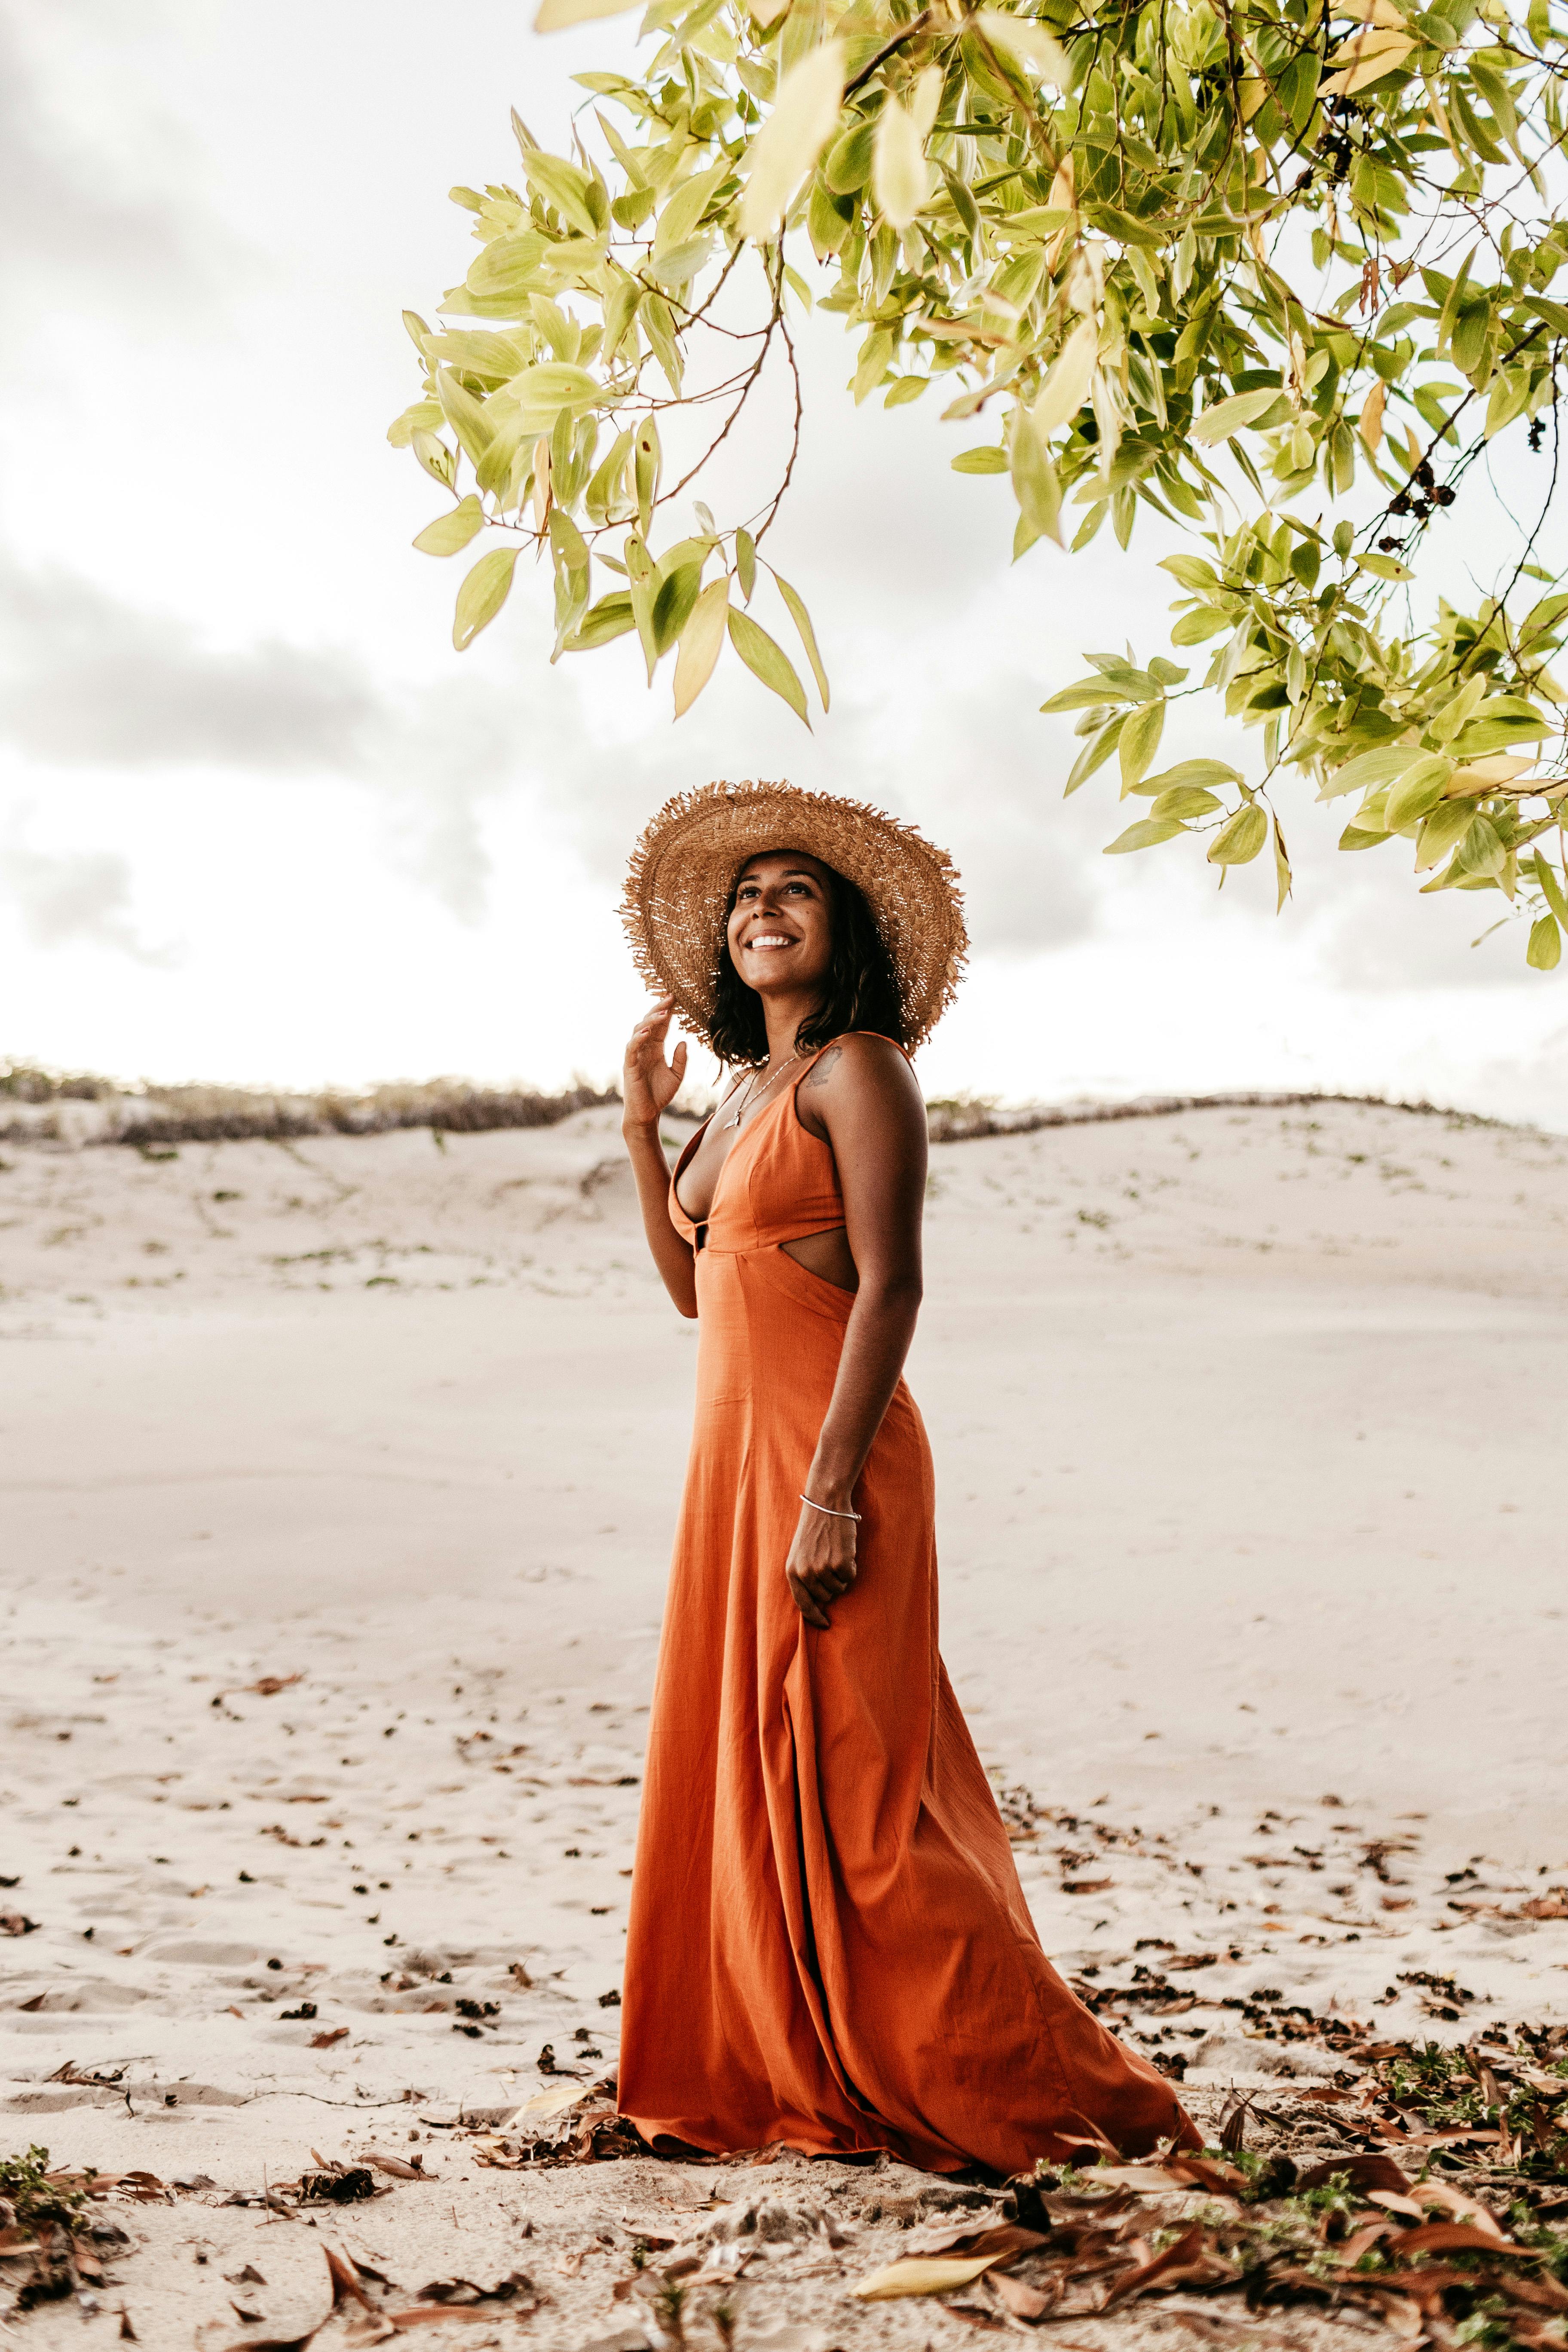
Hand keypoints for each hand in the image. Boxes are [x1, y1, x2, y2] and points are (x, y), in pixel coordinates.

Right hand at [623, 995, 687, 1130]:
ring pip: (639, 1031)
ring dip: (650, 1021)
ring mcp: (635, 1056)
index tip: (676, 998)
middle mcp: (644, 1049)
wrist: (648, 1114)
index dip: (667, 1011)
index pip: (661, 1025)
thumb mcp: (677, 1075)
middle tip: (670, 997)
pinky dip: (638, 1038)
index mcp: (655, 1049)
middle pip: (649, 1023)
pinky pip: (632, 1048)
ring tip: (663, 1013)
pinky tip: (647, 1031)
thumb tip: (684, 1041)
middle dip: (659, 1009)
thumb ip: (681, 1059)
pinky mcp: (629, 1066)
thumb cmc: (659, 1095)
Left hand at [785, 1500, 857, 1629]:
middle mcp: (805, 1573)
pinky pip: (850, 1576)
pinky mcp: (839, 1563)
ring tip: (836, 1554)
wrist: (825, 1505)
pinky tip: (845, 1551)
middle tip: (831, 1563)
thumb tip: (818, 1602)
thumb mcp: (800, 1555)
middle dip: (832, 1585)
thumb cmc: (814, 1530)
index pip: (803, 1604)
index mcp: (792, 1571)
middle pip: (826, 1596)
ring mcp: (822, 1569)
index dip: (815, 1617)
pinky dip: (851, 1566)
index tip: (825, 1624)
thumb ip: (804, 1577)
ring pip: (840, 1587)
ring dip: (842, 1575)